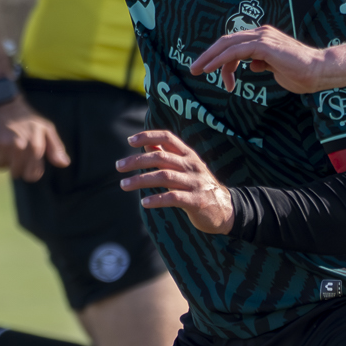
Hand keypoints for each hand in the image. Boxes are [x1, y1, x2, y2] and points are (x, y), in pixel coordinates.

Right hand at [0, 97, 69, 182]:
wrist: (3, 102)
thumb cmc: (27, 119)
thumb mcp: (46, 129)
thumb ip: (56, 148)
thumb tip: (64, 164)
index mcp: (35, 145)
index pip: (32, 175)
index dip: (30, 172)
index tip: (29, 164)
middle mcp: (18, 145)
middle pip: (16, 173)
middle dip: (16, 166)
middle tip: (16, 151)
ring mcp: (1, 143)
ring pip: (1, 166)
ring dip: (3, 159)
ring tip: (5, 144)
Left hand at [117, 129, 232, 233]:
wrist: (227, 209)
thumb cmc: (200, 187)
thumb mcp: (186, 168)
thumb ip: (168, 155)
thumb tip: (147, 143)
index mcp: (189, 155)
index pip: (167, 138)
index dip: (148, 136)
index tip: (130, 140)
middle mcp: (192, 166)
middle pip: (160, 157)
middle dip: (136, 160)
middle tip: (118, 166)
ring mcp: (195, 183)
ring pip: (164, 176)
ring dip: (141, 180)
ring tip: (124, 185)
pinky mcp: (197, 201)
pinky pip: (173, 198)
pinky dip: (157, 199)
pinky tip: (144, 202)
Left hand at [190, 25, 339, 93]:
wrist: (318, 72)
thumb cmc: (301, 73)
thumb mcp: (275, 69)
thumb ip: (262, 64)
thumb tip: (252, 66)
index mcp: (263, 38)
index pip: (234, 44)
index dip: (220, 57)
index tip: (210, 72)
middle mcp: (261, 34)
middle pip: (226, 41)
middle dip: (208, 54)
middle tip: (194, 68)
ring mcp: (262, 38)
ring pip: (228, 44)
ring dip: (210, 58)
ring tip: (198, 70)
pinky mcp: (264, 45)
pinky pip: (236, 51)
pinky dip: (221, 60)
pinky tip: (212, 69)